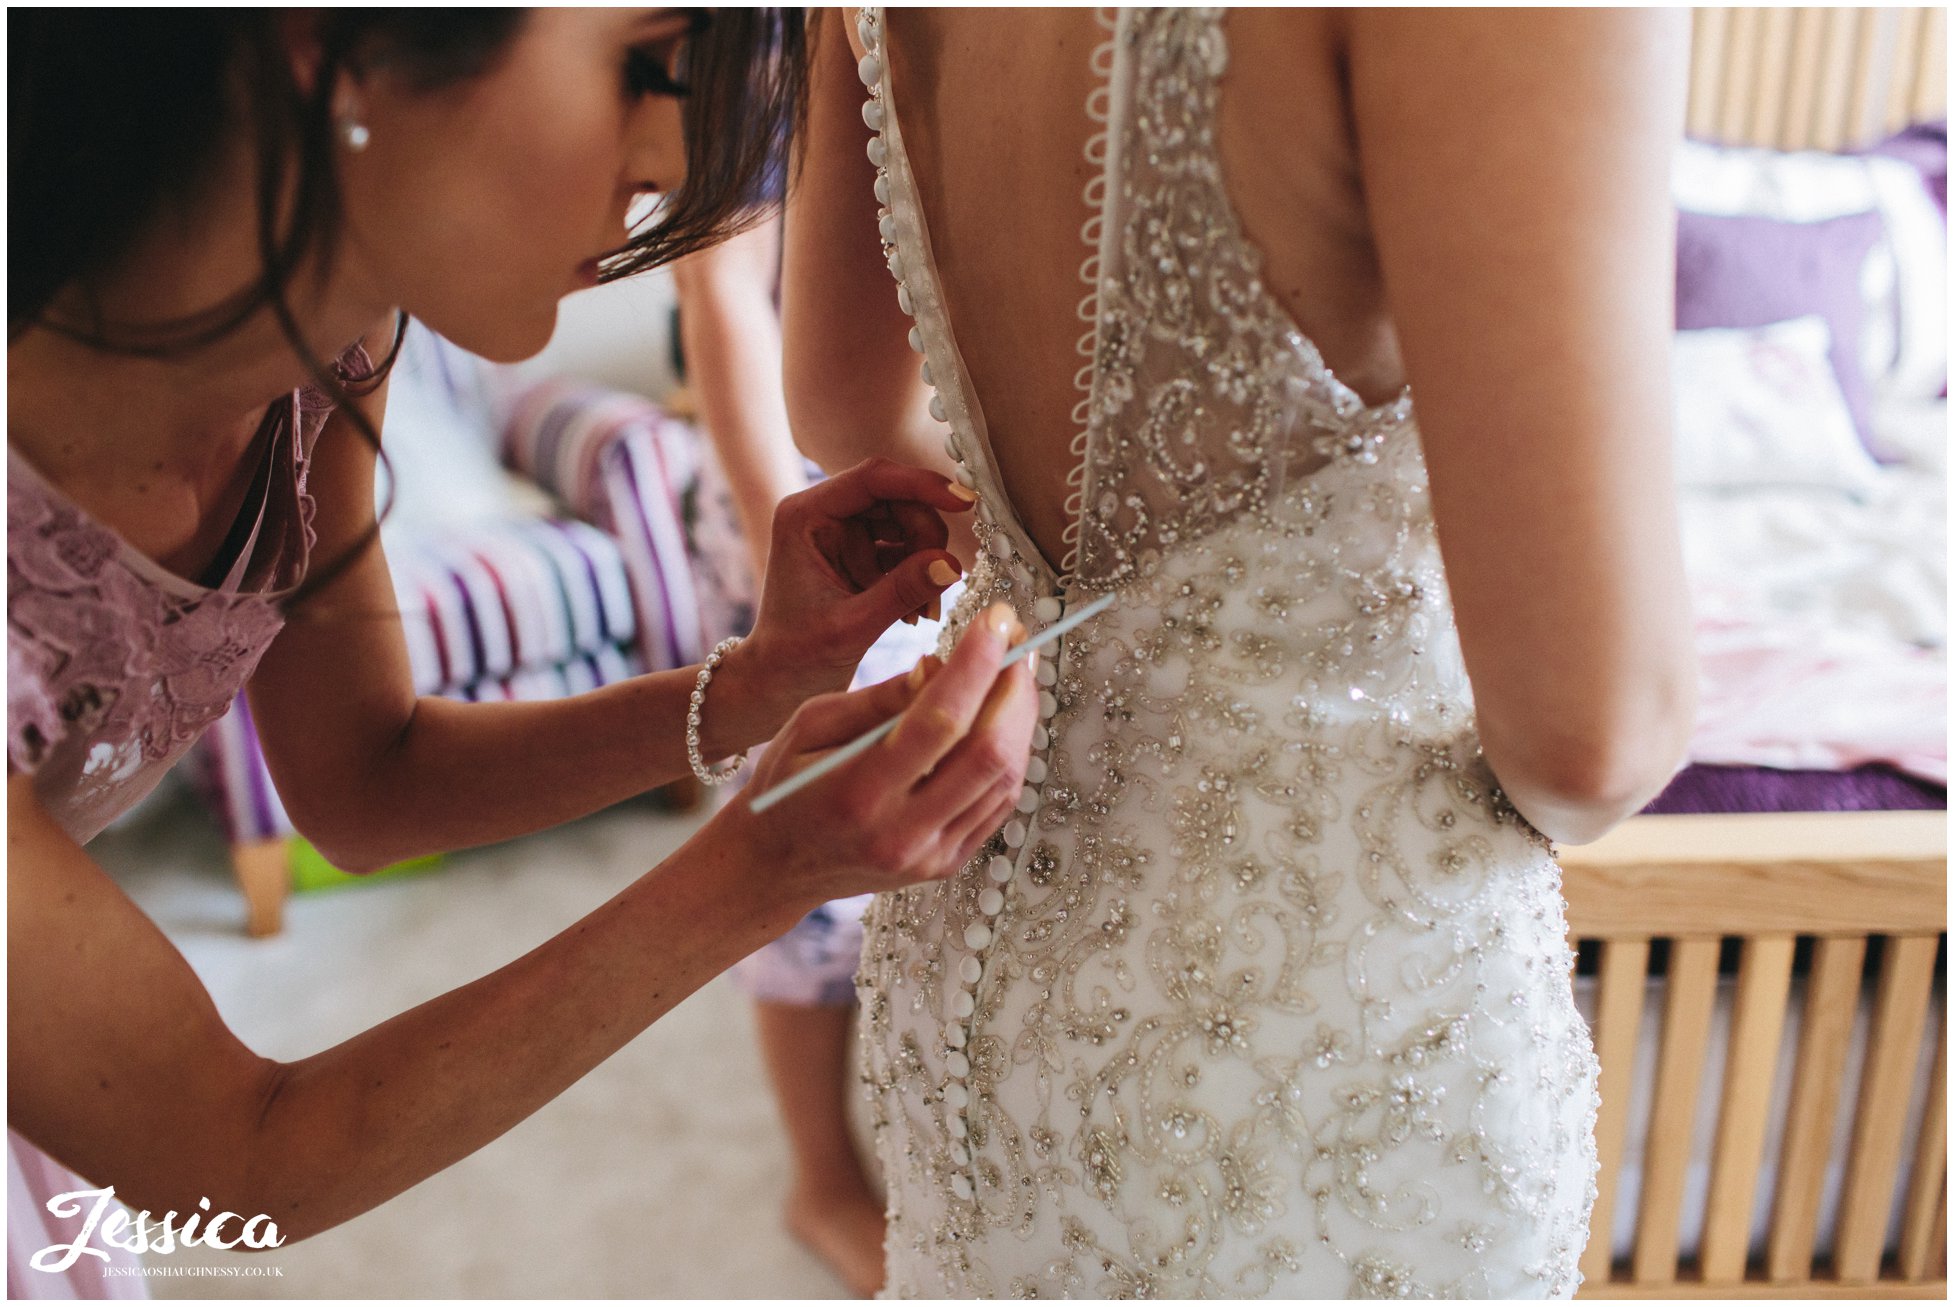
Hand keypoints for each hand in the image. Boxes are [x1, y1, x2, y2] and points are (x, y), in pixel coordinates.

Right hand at [726, 601, 1035, 910]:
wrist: (773, 868)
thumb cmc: (784, 784)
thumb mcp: (809, 725)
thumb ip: (878, 699)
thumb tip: (940, 665)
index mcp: (857, 791)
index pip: (939, 721)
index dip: (977, 664)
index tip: (997, 619)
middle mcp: (900, 831)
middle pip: (988, 753)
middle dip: (1013, 688)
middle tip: (1014, 642)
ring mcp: (928, 856)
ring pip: (1003, 779)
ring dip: (1020, 718)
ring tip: (1013, 674)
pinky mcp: (946, 864)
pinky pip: (998, 804)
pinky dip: (1011, 753)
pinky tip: (1004, 718)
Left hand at [743, 457, 972, 705]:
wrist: (783, 681)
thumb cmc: (800, 655)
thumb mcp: (853, 626)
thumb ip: (902, 591)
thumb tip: (952, 565)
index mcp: (804, 515)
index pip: (871, 479)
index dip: (921, 485)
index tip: (963, 503)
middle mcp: (822, 513)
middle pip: (896, 499)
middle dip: (926, 538)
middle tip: (941, 584)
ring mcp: (842, 531)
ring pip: (907, 523)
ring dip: (927, 561)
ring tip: (925, 611)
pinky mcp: (859, 552)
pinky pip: (905, 548)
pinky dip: (919, 576)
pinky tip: (915, 613)